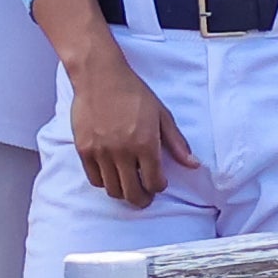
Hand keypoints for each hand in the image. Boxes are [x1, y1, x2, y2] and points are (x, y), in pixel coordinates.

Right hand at [63, 45, 191, 208]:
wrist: (100, 77)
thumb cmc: (134, 93)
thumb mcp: (162, 115)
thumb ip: (177, 143)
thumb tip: (193, 165)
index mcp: (145, 144)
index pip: (154, 182)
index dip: (159, 187)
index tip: (159, 183)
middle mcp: (122, 152)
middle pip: (133, 193)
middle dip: (142, 199)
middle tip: (145, 197)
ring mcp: (101, 152)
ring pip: (113, 189)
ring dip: (123, 191)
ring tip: (128, 184)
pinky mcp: (83, 150)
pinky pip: (94, 179)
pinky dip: (104, 181)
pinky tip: (112, 173)